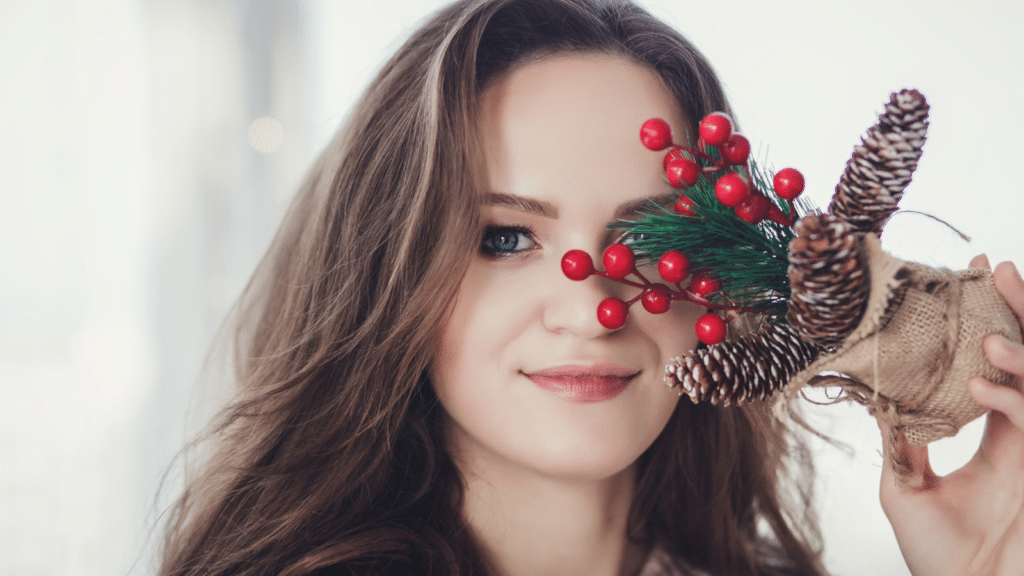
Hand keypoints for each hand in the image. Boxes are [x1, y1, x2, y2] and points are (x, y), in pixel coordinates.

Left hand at [877, 256, 1023, 575]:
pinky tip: (981, 387)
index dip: (992, 322)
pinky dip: (1013, 399)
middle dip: (1019, 312)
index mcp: (998, 436)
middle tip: (997, 269)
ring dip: (1020, 350)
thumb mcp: (907, 488)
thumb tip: (880, 399)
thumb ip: (902, 442)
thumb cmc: (943, 558)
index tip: (972, 278)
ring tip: (986, 332)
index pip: (999, 366)